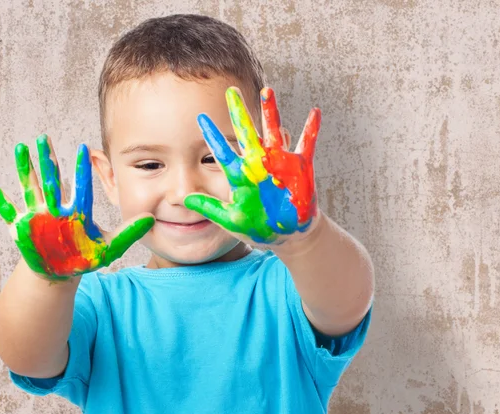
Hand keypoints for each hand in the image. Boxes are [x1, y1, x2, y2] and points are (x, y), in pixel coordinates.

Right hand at [0, 135, 153, 279]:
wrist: (61, 272)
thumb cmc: (84, 257)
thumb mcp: (110, 247)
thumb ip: (129, 233)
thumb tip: (152, 219)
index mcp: (77, 211)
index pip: (80, 186)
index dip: (82, 169)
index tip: (85, 147)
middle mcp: (56, 209)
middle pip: (51, 180)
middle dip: (47, 160)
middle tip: (43, 137)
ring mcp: (37, 216)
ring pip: (29, 188)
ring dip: (24, 169)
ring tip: (20, 148)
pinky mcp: (22, 228)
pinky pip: (7, 210)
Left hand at [184, 87, 320, 244]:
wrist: (287, 235)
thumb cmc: (258, 228)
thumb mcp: (230, 220)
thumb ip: (210, 208)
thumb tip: (185, 199)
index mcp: (240, 175)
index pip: (222, 151)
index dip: (212, 135)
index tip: (200, 118)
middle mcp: (257, 164)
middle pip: (246, 132)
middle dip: (239, 112)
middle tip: (231, 91)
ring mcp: (279, 163)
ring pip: (273, 132)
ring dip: (271, 112)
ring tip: (267, 91)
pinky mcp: (299, 168)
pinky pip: (306, 144)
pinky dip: (311, 129)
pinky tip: (315, 112)